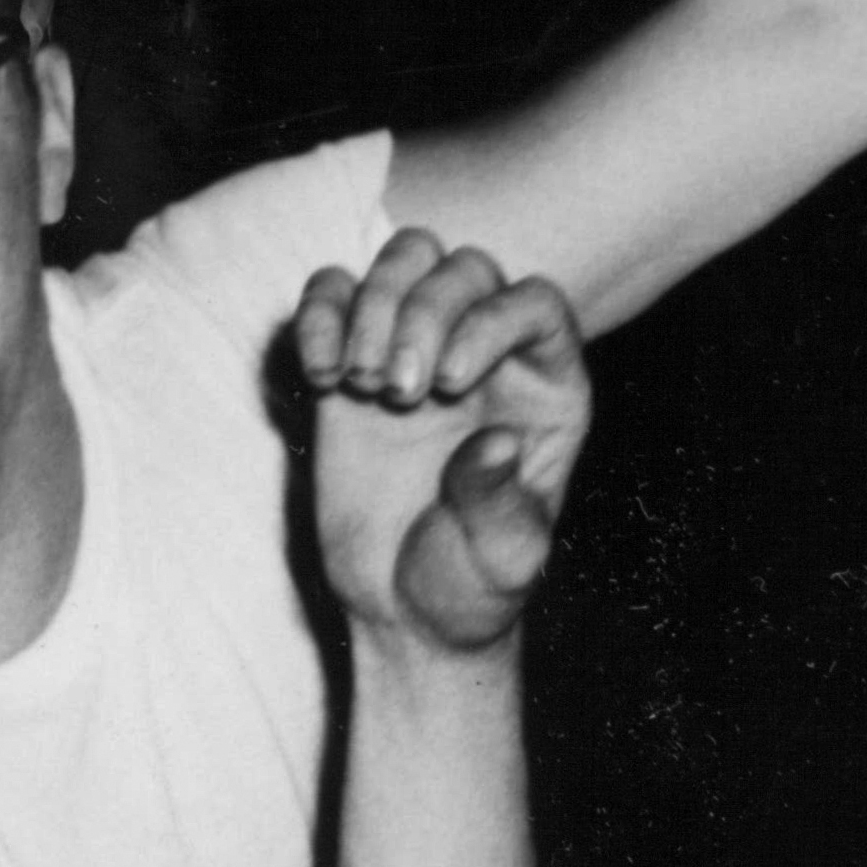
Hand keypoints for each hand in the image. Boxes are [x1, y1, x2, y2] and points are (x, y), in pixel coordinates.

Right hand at [295, 233, 590, 656]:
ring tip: (360, 384)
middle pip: (465, 268)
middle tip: (398, 396)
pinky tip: (321, 378)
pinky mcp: (354, 359)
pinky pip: (333, 291)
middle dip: (423, 313)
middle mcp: (490, 357)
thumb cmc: (471, 585)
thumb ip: (500, 504)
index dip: (492, 319)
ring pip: (404, 260)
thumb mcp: (501, 560)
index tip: (453, 383)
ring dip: (372, 305)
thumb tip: (497, 444)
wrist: (405, 606)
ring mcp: (421, 349)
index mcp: (548, 393)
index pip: (537, 305)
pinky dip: (317, 315)